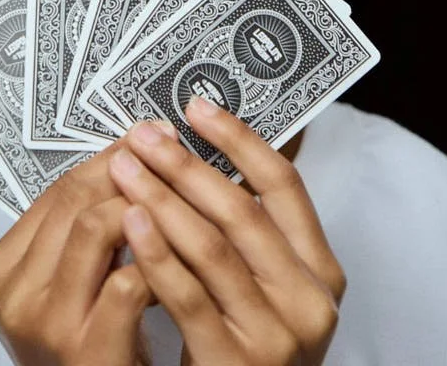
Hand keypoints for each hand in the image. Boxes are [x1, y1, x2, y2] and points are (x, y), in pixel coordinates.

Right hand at [0, 129, 173, 365]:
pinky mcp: (87, 351)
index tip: (139, 139)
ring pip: (95, 227)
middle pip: (74, 202)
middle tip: (166, 154)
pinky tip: (181, 254)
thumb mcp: (67, 284)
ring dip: (143, 206)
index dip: (105, 158)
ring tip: (175, 201)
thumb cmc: (90, 349)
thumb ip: (78, 230)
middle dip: (127, 170)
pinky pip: (128, 280)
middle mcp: (14, 298)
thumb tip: (126, 157)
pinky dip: (158, 259)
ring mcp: (46, 325)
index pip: (56, 192)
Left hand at [108, 98, 345, 365]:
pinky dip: (156, 253)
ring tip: (124, 168)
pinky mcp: (236, 363)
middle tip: (143, 135)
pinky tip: (130, 222)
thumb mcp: (265, 286)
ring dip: (162, 200)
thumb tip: (197, 151)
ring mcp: (276, 336)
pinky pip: (188, 296)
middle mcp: (309, 301)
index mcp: (321, 270)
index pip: (284, 184)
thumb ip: (248, 232)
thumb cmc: (245, 343)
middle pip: (242, 210)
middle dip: (186, 165)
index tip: (196, 107)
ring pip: (212, 247)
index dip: (239, 140)